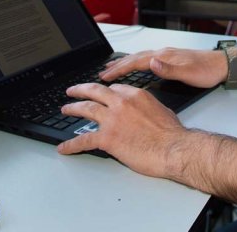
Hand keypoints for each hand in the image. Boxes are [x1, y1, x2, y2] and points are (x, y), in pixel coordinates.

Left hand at [57, 83, 184, 176]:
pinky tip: (64, 148)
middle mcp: (121, 103)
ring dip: (73, 108)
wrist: (173, 148)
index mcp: (135, 95)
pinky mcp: (107, 137)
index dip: (106, 92)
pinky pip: (83, 140)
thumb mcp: (162, 110)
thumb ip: (148, 107)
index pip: (115, 89)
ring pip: (86, 108)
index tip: (101, 94)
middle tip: (72, 91)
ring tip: (66, 109)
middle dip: (81, 89)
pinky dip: (71, 144)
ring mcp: (112, 119)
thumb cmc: (172, 134)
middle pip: (95, 91)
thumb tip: (144, 112)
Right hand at [100, 48, 226, 88]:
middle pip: (135, 57)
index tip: (105, 76)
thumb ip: (169, 69)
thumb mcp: (188, 74)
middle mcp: (163, 53)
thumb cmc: (207, 71)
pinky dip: (136, 63)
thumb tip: (151, 63)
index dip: (119, 69)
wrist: (223, 64)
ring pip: (140, 57)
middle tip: (102, 73)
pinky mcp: (171, 58)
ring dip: (125, 63)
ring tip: (113, 69)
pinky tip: (137, 67)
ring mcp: (167, 55)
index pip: (136, 61)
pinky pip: (148, 59)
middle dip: (117, 65)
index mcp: (164, 56)